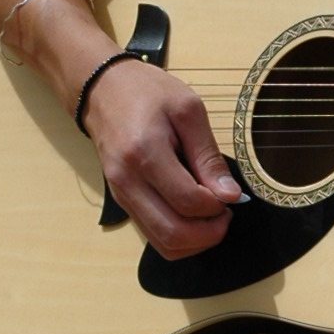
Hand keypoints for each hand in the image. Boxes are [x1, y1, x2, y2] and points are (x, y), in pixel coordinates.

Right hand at [86, 61, 242, 257]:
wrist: (104, 90)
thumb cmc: (147, 93)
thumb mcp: (188, 111)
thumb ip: (208, 156)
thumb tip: (229, 195)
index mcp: (144, 153)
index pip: (188, 201)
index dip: (217, 206)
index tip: (230, 194)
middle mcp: (127, 181)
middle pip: (173, 234)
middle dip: (209, 233)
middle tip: (225, 214)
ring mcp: (121, 195)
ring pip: (163, 243)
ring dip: (195, 241)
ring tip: (211, 216)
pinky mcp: (122, 201)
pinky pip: (153, 235)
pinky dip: (179, 237)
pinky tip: (193, 216)